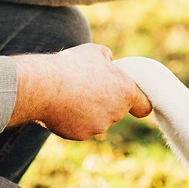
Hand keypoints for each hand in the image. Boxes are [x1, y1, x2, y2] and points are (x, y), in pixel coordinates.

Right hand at [9, 44, 151, 139]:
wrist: (44, 86)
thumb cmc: (71, 66)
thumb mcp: (95, 52)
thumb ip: (108, 59)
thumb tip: (109, 62)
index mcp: (125, 91)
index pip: (144, 106)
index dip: (139, 103)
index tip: (133, 101)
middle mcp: (116, 113)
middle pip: (116, 111)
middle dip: (105, 101)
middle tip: (87, 86)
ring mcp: (98, 126)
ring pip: (97, 119)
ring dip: (88, 110)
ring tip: (70, 93)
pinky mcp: (81, 135)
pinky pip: (80, 127)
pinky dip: (73, 119)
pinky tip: (62, 106)